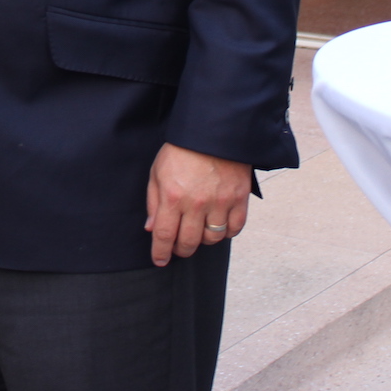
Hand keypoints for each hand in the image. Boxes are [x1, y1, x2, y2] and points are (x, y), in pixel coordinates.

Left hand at [144, 143, 251, 266]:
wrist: (214, 129)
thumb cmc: (182, 150)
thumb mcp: (158, 171)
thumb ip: (154, 201)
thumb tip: (151, 228)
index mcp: (172, 195)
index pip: (164, 235)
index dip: (160, 253)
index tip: (160, 260)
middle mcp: (196, 203)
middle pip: (188, 242)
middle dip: (181, 250)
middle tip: (179, 248)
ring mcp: (220, 202)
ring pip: (211, 239)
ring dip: (203, 240)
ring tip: (199, 232)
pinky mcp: (239, 198)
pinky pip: (234, 229)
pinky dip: (226, 233)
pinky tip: (219, 226)